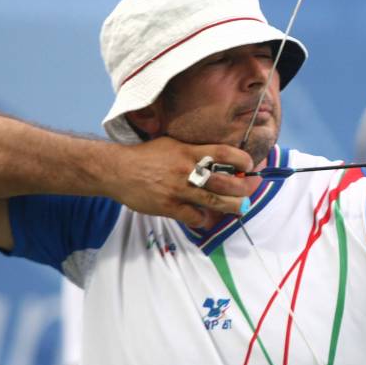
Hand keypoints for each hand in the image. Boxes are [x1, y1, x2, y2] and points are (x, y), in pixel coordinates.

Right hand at [106, 137, 259, 226]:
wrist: (116, 170)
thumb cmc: (147, 156)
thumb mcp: (173, 144)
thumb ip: (195, 150)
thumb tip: (220, 156)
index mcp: (189, 152)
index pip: (224, 154)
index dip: (242, 160)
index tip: (249, 166)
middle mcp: (186, 170)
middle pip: (225, 181)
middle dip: (242, 188)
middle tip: (248, 191)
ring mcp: (178, 189)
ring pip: (215, 201)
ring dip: (232, 206)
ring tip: (239, 208)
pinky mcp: (168, 206)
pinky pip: (194, 217)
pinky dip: (203, 220)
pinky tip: (205, 218)